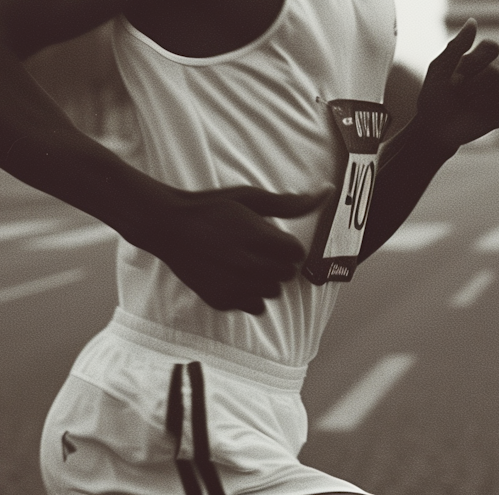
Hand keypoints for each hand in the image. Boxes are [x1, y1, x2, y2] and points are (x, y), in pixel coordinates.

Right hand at [145, 186, 330, 313]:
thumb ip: (291, 203)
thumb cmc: (212, 207)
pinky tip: (236, 278)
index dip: (288, 245)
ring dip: (267, 280)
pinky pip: (253, 307)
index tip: (274, 238)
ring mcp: (234, 286)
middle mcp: (249, 265)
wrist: (170, 227)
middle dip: (279, 262)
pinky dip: (250, 295)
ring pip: (272, 293)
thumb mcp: (251, 198)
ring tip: (248, 263)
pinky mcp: (222, 300)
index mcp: (258, 238)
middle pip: (287, 275)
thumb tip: (328, 191)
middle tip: (259, 249)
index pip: (297, 253)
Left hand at [411, 19, 498, 155]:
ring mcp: (498, 94)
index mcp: (476, 60)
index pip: (492, 48)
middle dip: (472, 86)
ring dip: (478, 101)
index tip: (458, 73)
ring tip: (464, 106)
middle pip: (496, 73)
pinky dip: (490, 114)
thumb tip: (473, 21)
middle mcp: (490, 74)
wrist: (434, 128)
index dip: (477, 61)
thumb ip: (457, 46)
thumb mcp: (439, 69)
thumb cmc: (434, 97)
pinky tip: (476, 117)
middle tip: (455, 94)